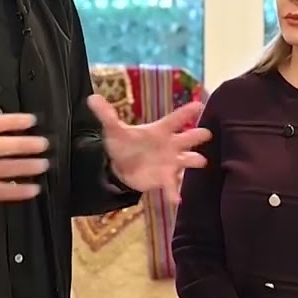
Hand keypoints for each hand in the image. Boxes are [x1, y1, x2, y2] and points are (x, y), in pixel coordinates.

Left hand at [89, 96, 210, 202]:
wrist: (120, 167)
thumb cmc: (124, 144)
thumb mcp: (113, 129)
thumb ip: (106, 115)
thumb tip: (92, 98)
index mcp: (161, 130)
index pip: (175, 119)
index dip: (186, 112)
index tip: (199, 104)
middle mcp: (171, 144)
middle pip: (188, 138)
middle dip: (197, 135)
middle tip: (206, 133)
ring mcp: (171, 162)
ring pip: (189, 160)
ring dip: (194, 160)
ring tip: (200, 161)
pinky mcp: (165, 178)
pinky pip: (172, 186)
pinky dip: (174, 192)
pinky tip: (176, 199)